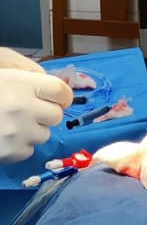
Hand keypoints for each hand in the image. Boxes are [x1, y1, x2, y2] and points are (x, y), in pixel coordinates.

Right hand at [0, 48, 73, 162]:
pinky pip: (27, 150)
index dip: (59, 94)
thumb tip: (49, 83)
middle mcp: (23, 109)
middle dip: (45, 111)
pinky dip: (19, 144)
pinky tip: (2, 135)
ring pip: (43, 134)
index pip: (62, 91)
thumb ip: (24, 70)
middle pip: (56, 115)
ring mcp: (16, 134)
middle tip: (26, 108)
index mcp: (20, 83)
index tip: (53, 95)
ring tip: (9, 121)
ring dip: (32, 129)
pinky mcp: (8, 154)